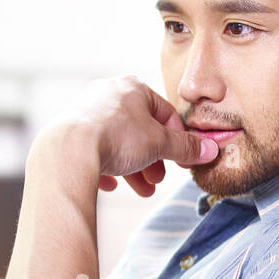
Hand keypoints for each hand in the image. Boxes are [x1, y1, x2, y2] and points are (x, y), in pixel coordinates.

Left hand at [39, 75, 217, 197]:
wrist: (68, 152)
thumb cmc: (116, 138)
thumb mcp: (159, 144)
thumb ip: (185, 147)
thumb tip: (210, 150)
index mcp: (132, 88)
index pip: (164, 113)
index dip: (177, 140)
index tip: (182, 161)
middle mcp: (106, 95)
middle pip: (139, 131)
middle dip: (152, 160)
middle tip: (157, 180)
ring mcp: (85, 113)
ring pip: (116, 143)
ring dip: (132, 169)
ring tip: (141, 191)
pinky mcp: (67, 133)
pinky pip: (92, 152)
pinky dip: (104, 169)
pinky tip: (109, 185)